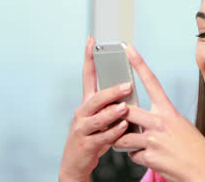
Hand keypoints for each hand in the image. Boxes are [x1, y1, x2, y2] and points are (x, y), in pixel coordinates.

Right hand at [59, 36, 131, 181]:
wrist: (76, 163)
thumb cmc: (94, 136)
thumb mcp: (101, 117)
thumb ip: (111, 104)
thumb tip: (128, 89)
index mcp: (87, 103)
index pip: (88, 76)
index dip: (89, 58)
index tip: (92, 40)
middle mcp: (82, 113)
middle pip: (94, 98)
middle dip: (110, 91)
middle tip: (126, 85)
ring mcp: (81, 129)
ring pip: (96, 118)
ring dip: (112, 113)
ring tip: (124, 108)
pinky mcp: (85, 145)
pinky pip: (101, 137)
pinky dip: (112, 132)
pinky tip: (123, 128)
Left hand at [113, 46, 204, 181]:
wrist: (204, 171)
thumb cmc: (194, 149)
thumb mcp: (180, 126)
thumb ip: (160, 120)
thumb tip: (141, 120)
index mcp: (169, 111)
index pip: (152, 82)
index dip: (139, 64)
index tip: (129, 50)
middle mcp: (160, 123)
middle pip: (126, 110)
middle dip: (115, 113)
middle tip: (112, 114)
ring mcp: (153, 140)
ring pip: (122, 136)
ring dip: (121, 140)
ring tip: (132, 142)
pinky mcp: (149, 157)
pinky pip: (131, 155)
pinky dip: (135, 156)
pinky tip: (147, 156)